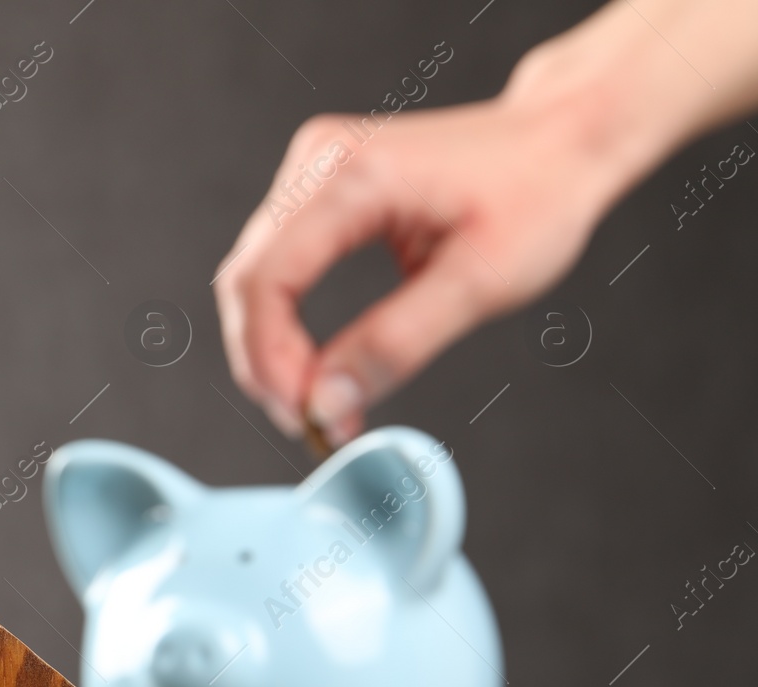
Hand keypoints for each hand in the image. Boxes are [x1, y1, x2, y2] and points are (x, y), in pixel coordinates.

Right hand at [215, 93, 617, 445]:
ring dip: (272, 349)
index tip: (304, 416)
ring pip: (253, 277)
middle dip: (266, 363)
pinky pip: (276, 265)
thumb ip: (397, 343)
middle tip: (310, 422)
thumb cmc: (540, 195)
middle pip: (247, 280)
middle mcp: (319, 161)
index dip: (269, 359)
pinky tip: (318, 364)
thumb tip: (325, 404)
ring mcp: (313, 169)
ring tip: (319, 402)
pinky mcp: (318, 187)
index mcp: (355, 175)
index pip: (265, 278)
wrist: (564, 138)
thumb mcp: (483, 281)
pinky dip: (285, 324)